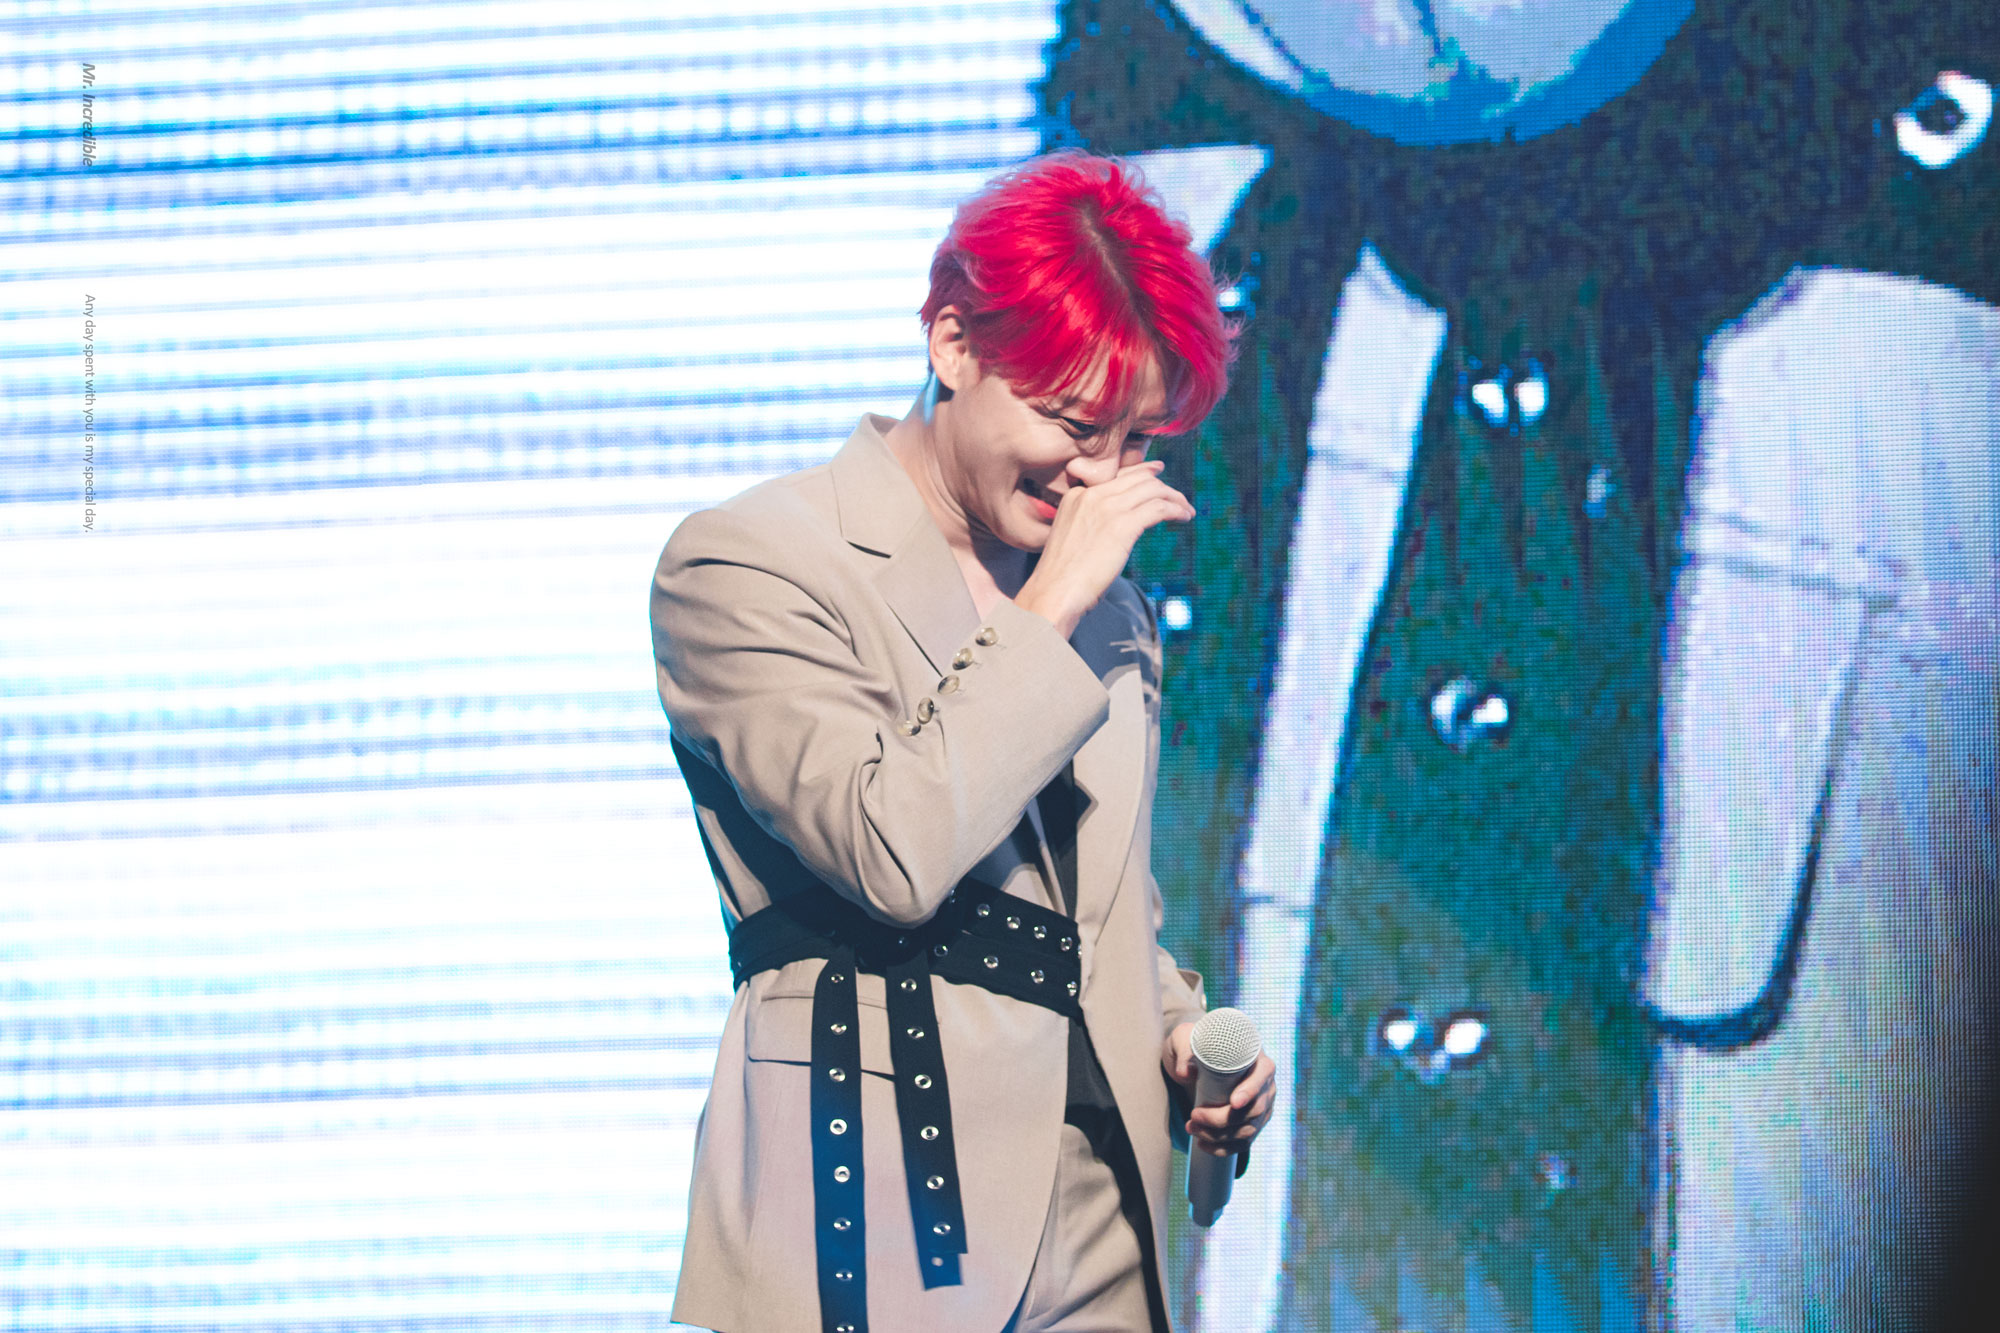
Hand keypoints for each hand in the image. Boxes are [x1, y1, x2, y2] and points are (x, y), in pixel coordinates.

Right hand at [1013, 459, 1194, 637]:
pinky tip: (1183, 518)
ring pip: (1153, 490)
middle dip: (1163, 486)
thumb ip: (1093, 523)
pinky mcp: (1122, 525)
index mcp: (1078, 495)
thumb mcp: (1073, 536)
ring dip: (1175, 498)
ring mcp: (1107, 508)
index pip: (1118, 476)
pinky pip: (1158, 508)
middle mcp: (1092, 495)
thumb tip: (1119, 527)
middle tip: (1179, 499)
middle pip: (1139, 479)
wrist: (1053, 592)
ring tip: (1186, 511)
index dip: (1143, 473)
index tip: (1158, 473)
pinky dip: (1175, 510)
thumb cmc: (1063, 576)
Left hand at [1162, 1021, 1276, 1157]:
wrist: (1196, 1057)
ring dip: (1218, 1136)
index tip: (1233, 1103)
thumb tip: (1185, 1073)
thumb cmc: (1196, 1043)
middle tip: (1193, 1116)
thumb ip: (1184, 1050)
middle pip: (1253, 1110)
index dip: (1250, 1092)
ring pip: (1247, 1130)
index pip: (1262, 1076)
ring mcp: (1261, 1105)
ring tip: (1191, 1128)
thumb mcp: (1185, 1038)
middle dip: (1222, 1120)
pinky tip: (1203, 1146)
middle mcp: (1265, 1084)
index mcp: (1256, 1058)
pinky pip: (1243, 1142)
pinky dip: (1224, 1148)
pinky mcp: (1253, 1122)